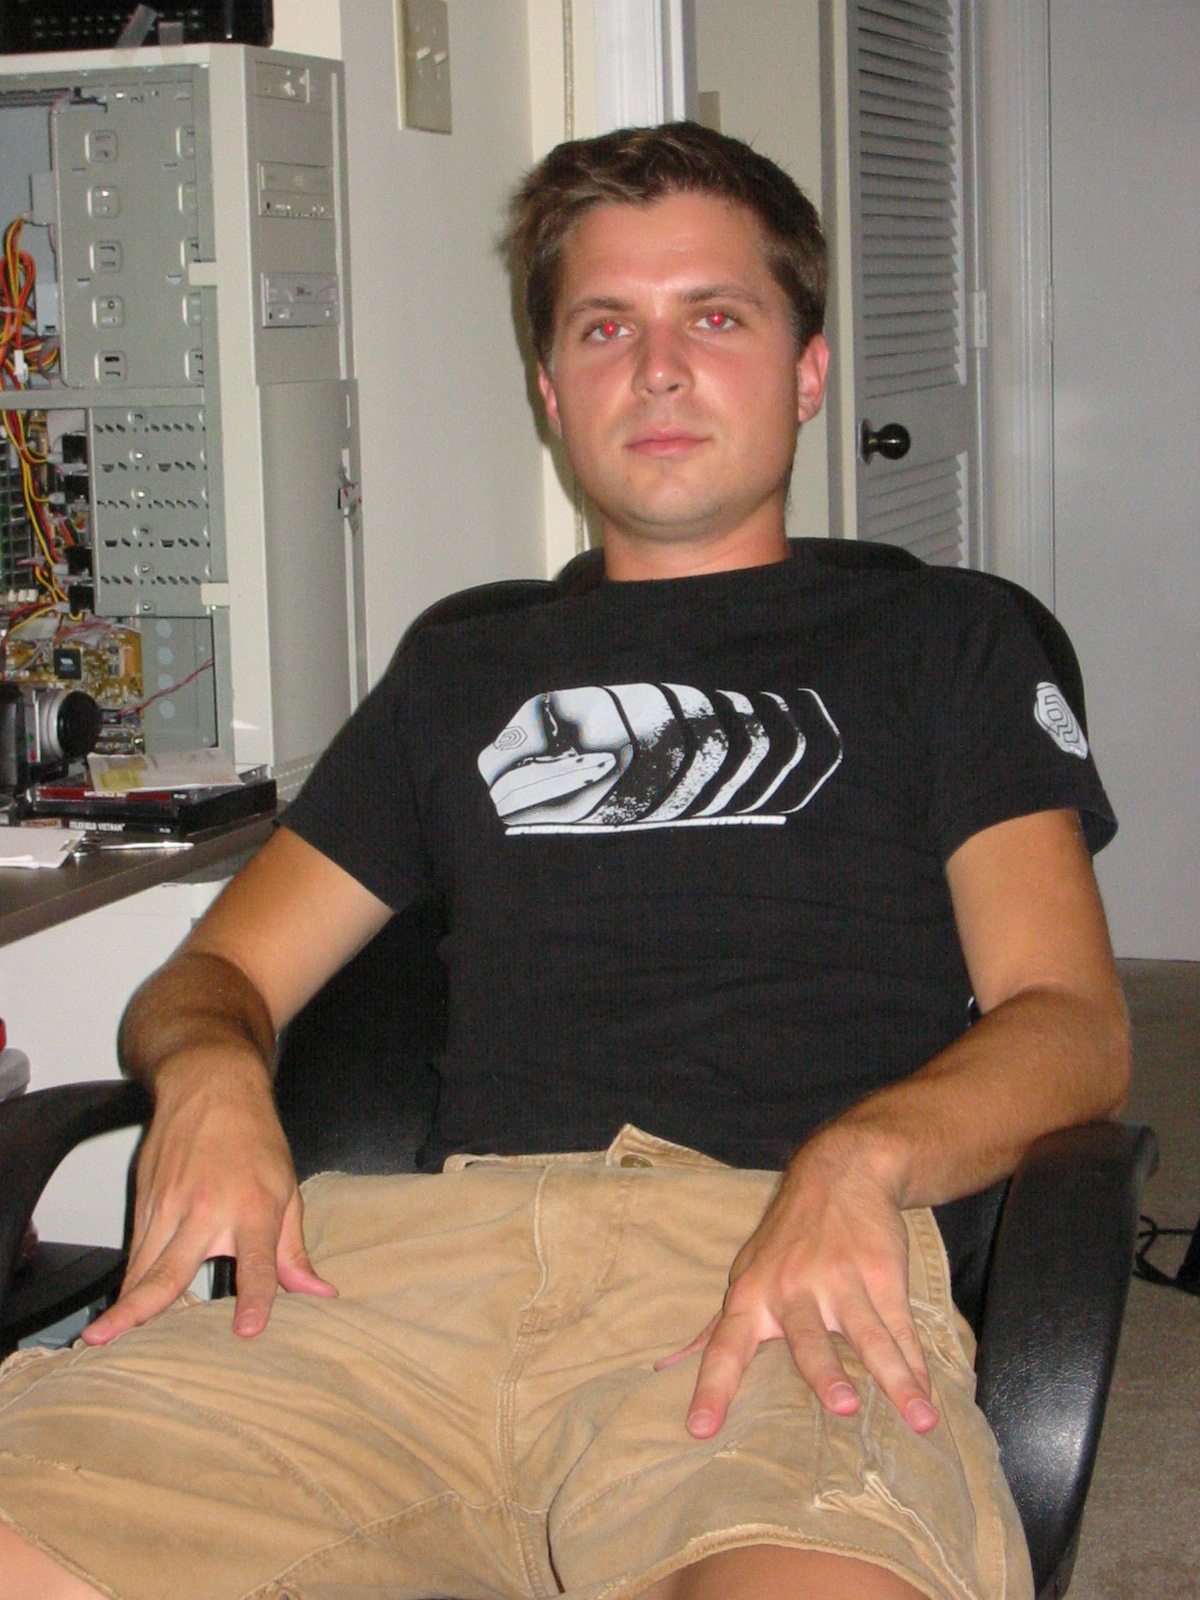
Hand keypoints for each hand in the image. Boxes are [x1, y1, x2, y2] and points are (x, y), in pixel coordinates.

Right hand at [82, 1048, 334, 1344]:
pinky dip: (129, 1279)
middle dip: (140, 1309)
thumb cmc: (255, 1138)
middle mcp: (207, 1210)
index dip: (254, 1297)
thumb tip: (318, 1293)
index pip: (257, 1262)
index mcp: (253, 1208)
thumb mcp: (287, 1190)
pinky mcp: (145, 1201)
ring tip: (100, 1337)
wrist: (211, 1085)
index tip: (248, 1330)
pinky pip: (137, 1250)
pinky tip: (121, 1307)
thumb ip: (293, 1251)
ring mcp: (168, 1205)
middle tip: (110, 1339)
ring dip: (121, 1303)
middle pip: (170, 1271)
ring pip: (141, 1265)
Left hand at [658, 1128, 937, 1438]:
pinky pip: (900, 1327)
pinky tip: (928, 1397)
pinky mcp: (882, 1277)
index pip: (725, 1347)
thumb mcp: (745, 1274)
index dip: (713, 1387)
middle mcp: (793, 1291)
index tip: (700, 1429)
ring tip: (915, 1414)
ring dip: (892, 1375)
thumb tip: (667, 1365)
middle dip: (825, 1371)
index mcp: (752, 1297)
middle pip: (809, 1338)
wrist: (840, 1173)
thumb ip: (715, 1329)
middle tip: (841, 1406)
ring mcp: (842, 1282)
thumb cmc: (786, 1240)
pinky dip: (916, 1365)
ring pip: (869, 1335)